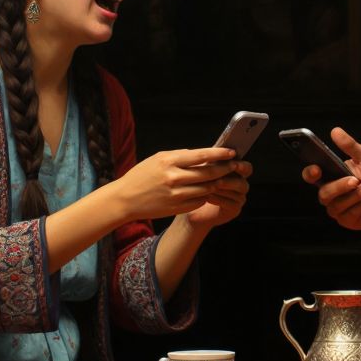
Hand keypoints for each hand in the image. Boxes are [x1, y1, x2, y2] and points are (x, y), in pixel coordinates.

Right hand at [109, 147, 243, 221]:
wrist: (125, 199)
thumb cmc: (142, 175)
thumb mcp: (158, 159)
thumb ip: (180, 156)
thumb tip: (203, 154)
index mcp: (169, 161)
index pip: (201, 156)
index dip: (219, 154)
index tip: (232, 152)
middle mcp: (174, 178)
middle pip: (208, 173)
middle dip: (225, 169)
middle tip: (234, 166)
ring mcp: (176, 194)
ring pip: (207, 188)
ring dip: (217, 183)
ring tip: (223, 178)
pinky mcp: (177, 208)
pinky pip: (200, 201)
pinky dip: (205, 195)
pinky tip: (206, 191)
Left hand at [185, 160, 253, 229]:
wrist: (193, 206)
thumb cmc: (199, 186)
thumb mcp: (205, 171)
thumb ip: (212, 163)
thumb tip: (213, 151)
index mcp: (237, 174)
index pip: (246, 168)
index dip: (242, 166)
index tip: (234, 163)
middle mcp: (240, 186)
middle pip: (243, 182)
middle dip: (231, 180)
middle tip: (219, 179)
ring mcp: (239, 199)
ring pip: (235, 194)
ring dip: (222, 190)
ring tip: (209, 187)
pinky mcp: (234, 210)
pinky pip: (231, 204)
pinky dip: (219, 199)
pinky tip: (208, 197)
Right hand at [301, 127, 360, 230]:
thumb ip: (350, 145)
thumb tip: (335, 131)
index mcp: (330, 176)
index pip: (311, 176)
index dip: (309, 173)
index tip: (316, 168)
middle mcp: (331, 194)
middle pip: (324, 193)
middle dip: (339, 186)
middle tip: (355, 180)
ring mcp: (339, 209)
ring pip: (338, 205)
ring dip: (356, 195)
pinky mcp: (349, 221)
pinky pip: (351, 214)